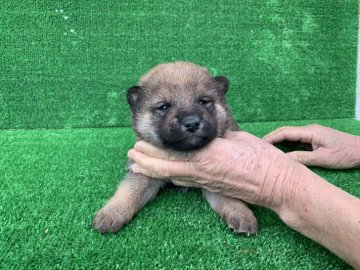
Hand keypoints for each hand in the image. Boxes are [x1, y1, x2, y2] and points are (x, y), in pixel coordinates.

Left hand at [128, 131, 304, 211]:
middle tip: (130, 156)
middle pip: (166, 167)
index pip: (173, 153)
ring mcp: (205, 181)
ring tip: (138, 167)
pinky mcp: (211, 187)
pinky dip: (170, 177)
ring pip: (173, 176)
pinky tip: (165, 175)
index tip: (138, 145)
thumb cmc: (260, 158)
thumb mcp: (236, 136)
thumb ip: (217, 133)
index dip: (153, 151)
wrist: (275, 184)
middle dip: (146, 162)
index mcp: (207, 153)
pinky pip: (185, 182)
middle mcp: (202, 169)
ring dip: (154, 171)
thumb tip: (206, 128)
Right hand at [264, 124, 359, 168]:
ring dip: (278, 141)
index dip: (271, 138)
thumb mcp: (323, 159)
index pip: (285, 132)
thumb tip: (284, 160)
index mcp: (310, 132)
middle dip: (271, 138)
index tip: (259, 145)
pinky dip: (286, 145)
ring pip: (290, 136)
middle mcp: (309, 131)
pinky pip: (296, 141)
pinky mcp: (314, 140)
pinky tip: (280, 151)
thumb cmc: (345, 154)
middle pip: (285, 132)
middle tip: (258, 147)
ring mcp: (311, 134)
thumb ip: (302, 158)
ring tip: (265, 150)